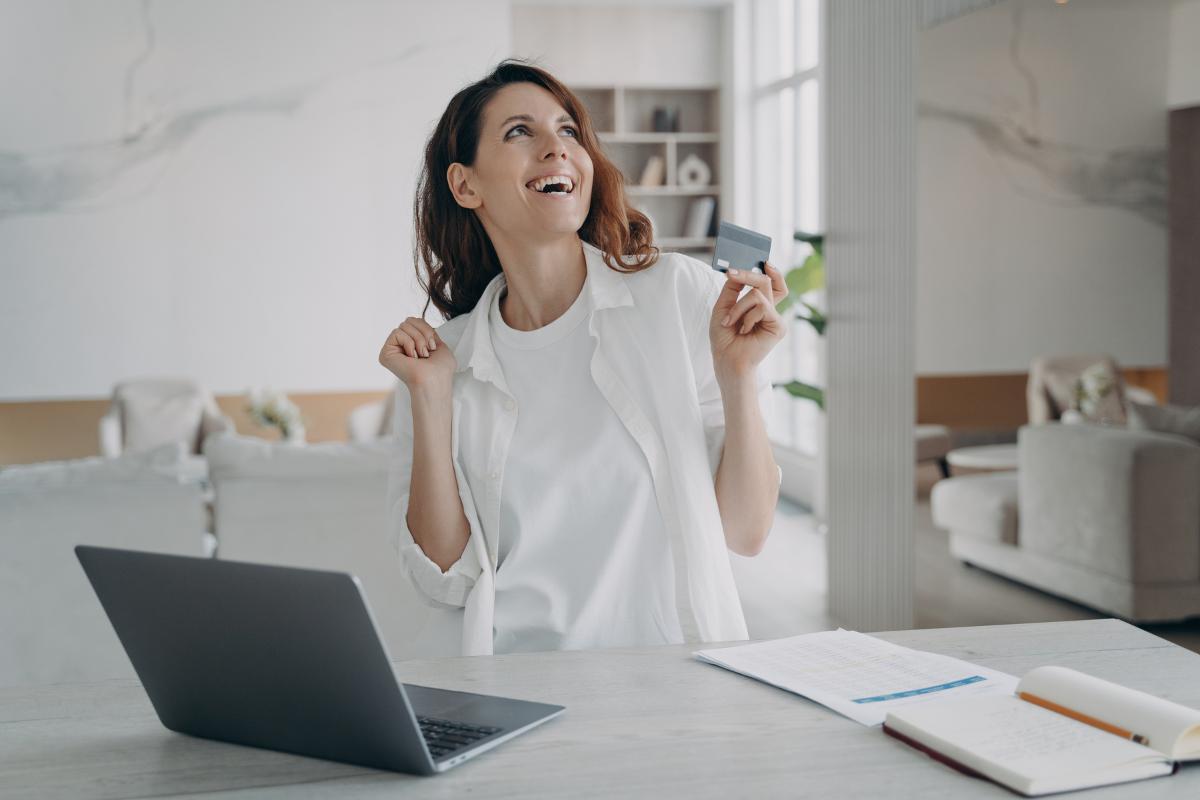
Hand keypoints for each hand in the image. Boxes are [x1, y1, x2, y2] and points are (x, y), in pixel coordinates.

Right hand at [378, 317, 456, 389]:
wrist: (435, 380)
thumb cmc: (441, 368)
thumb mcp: (439, 344)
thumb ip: (427, 331)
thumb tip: (417, 320)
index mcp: (413, 345)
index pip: (415, 321)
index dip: (427, 329)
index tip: (433, 347)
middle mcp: (401, 346)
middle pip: (409, 320)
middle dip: (423, 333)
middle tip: (427, 352)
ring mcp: (393, 350)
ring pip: (404, 325)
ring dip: (418, 339)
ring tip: (420, 356)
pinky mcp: (386, 353)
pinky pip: (397, 332)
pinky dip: (409, 343)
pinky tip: (411, 358)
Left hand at [709, 262, 787, 378]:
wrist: (727, 360)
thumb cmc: (724, 338)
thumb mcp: (723, 308)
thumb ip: (732, 289)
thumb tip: (737, 270)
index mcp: (759, 306)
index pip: (771, 284)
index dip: (772, 271)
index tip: (764, 261)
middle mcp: (769, 310)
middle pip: (766, 281)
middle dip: (748, 274)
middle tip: (731, 272)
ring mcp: (775, 318)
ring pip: (758, 293)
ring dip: (739, 306)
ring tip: (730, 322)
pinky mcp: (778, 326)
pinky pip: (762, 306)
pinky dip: (747, 316)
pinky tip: (744, 330)